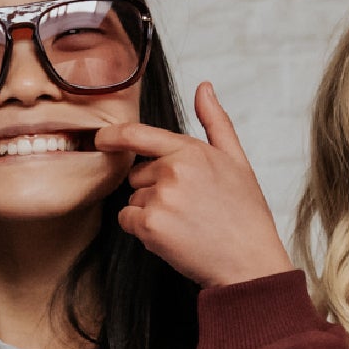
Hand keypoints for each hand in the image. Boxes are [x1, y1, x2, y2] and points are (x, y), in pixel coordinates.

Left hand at [94, 82, 292, 289]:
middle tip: (187, 207)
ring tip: (184, 223)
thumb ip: (215, 122)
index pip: (139, 135)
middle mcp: (173, 171)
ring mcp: (160, 198)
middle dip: (153, 188)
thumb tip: (204, 87)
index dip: (113, 136)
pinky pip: (127, 220)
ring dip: (150, 211)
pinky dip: (142, 229)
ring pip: (133, 199)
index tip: (100, 138)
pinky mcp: (150, 226)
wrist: (248, 260)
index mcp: (192, 151)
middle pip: (137, 174)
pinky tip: (172, 236)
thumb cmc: (244, 213)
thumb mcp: (237, 160)